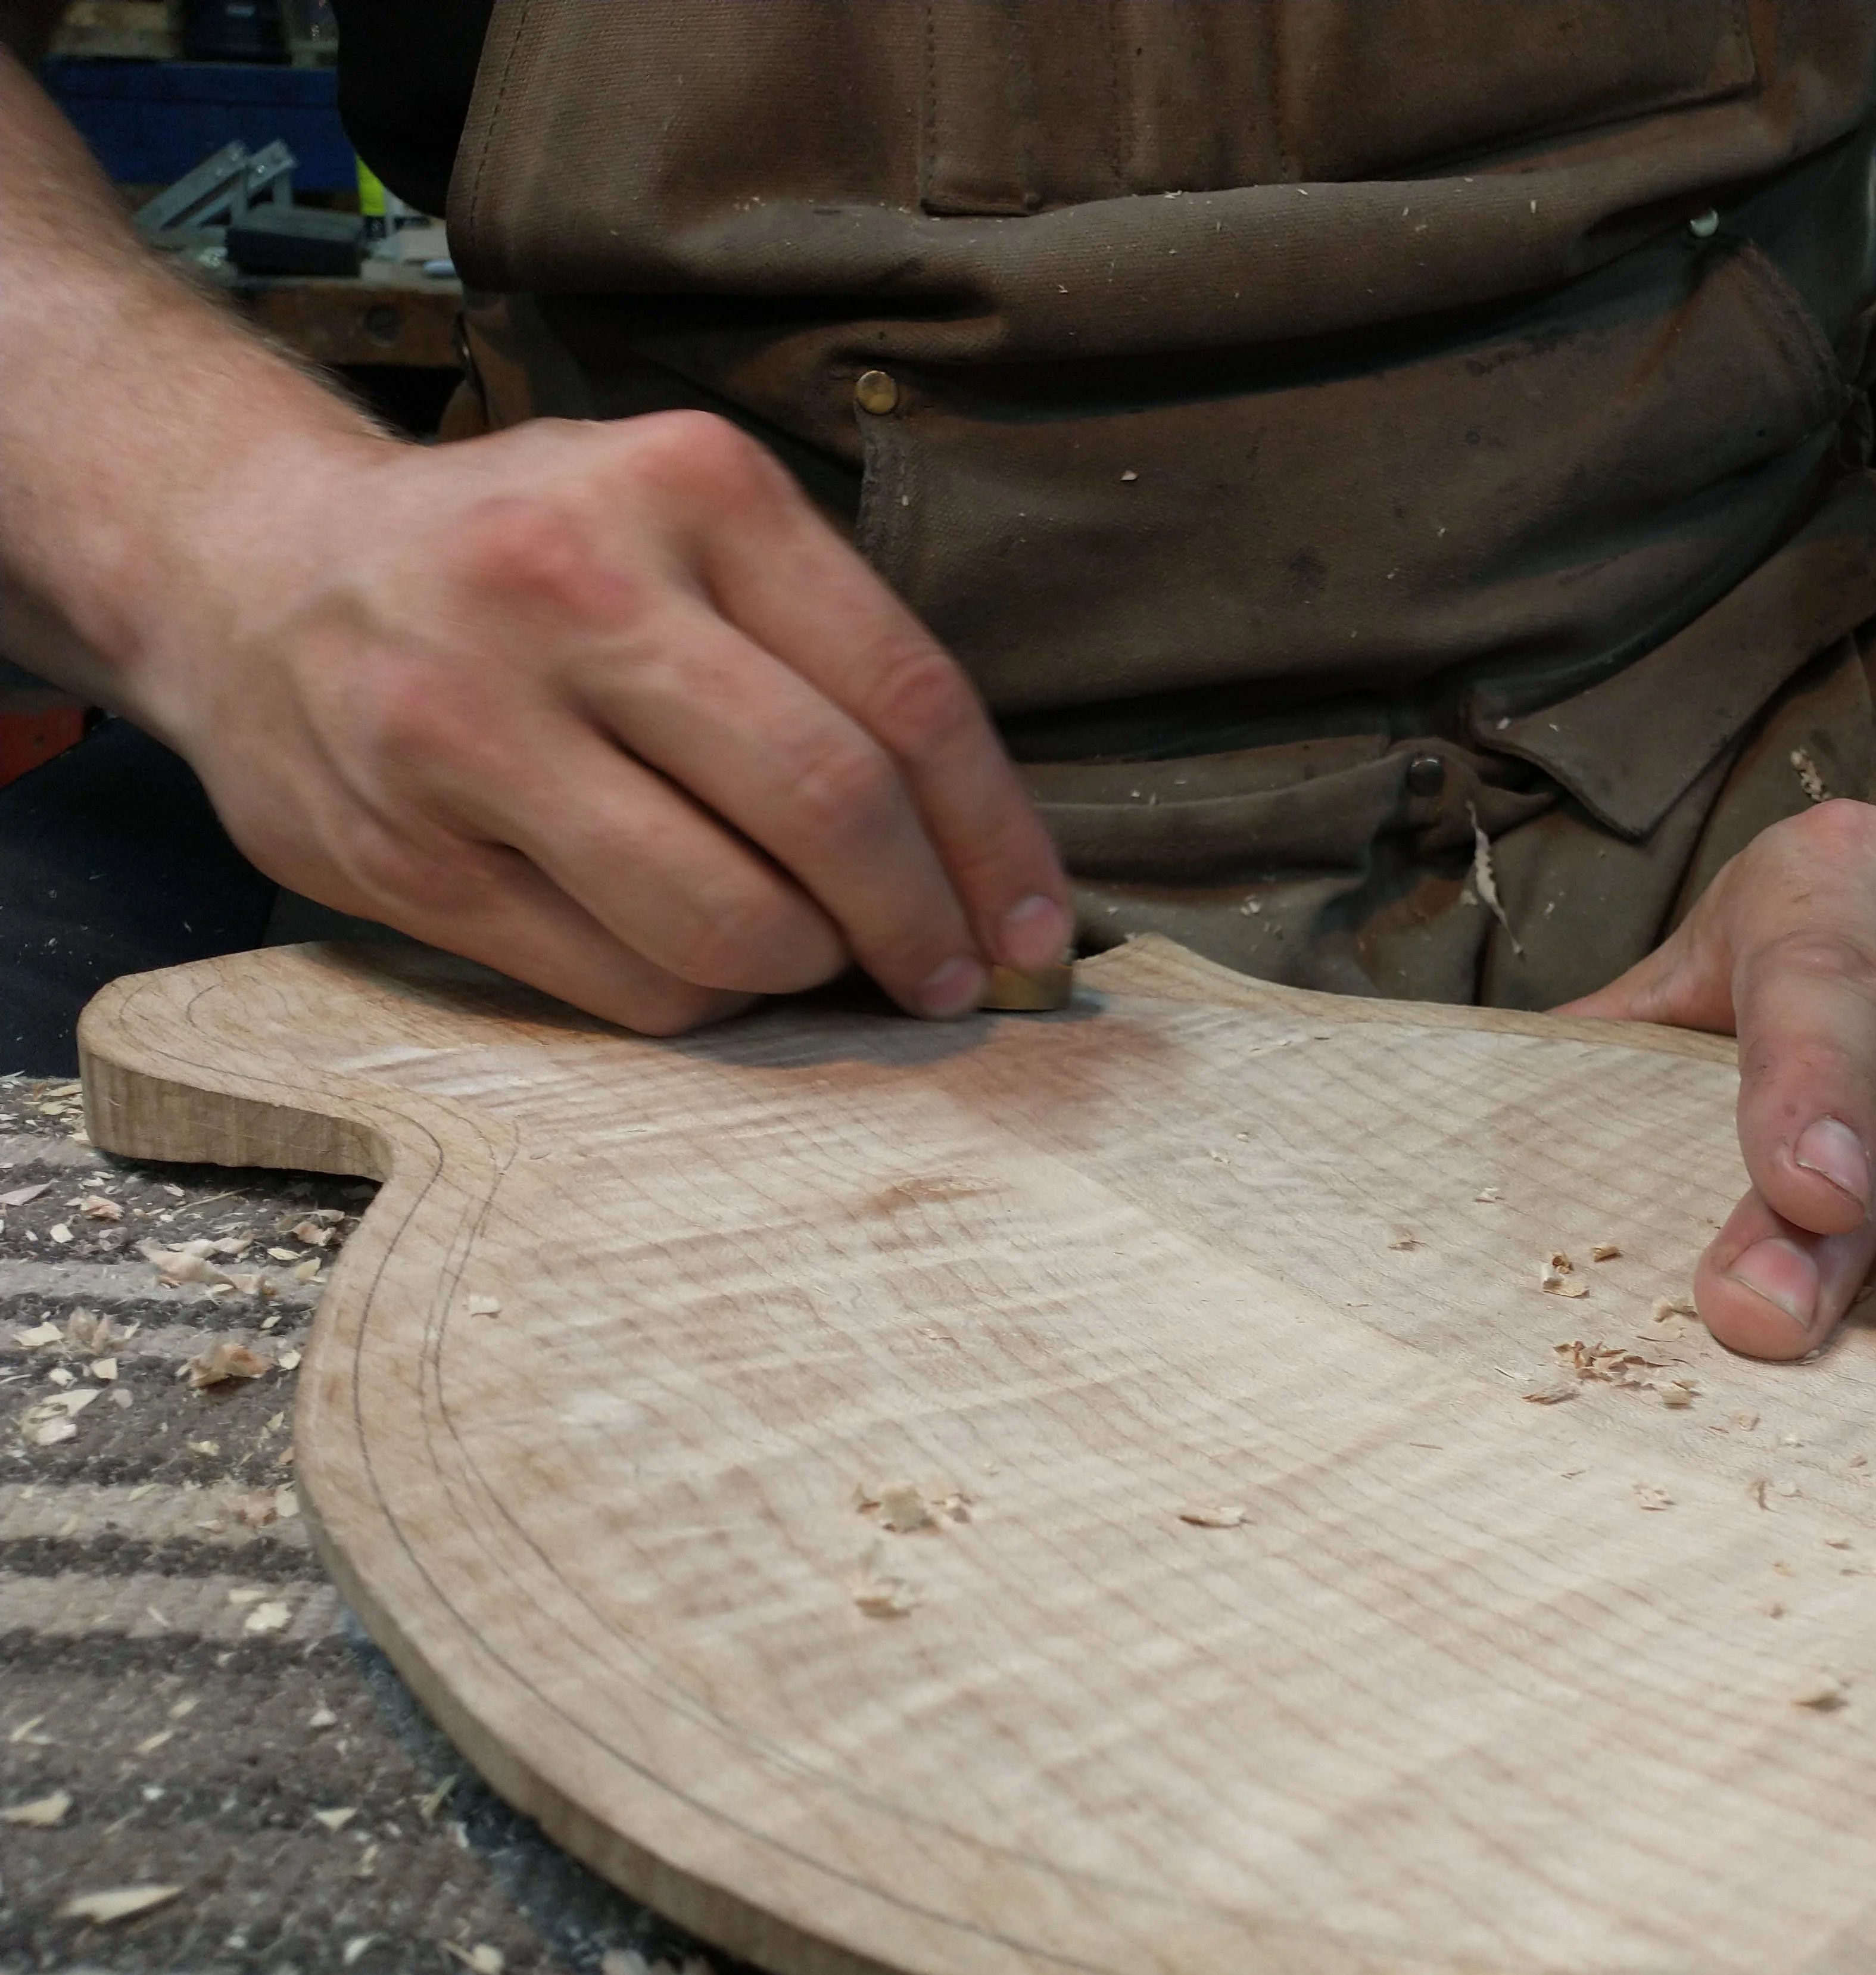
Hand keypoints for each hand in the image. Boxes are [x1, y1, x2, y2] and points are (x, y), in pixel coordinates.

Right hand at [126, 411, 1070, 1033]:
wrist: (251, 563)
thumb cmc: (524, 555)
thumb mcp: (686, 527)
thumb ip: (828, 655)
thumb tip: (984, 860)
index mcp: (689, 489)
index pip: (908, 699)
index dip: (998, 843)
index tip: (1038, 933)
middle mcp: (571, 588)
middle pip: (829, 807)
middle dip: (921, 924)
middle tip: (949, 976)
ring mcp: (470, 723)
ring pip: (726, 919)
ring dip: (807, 969)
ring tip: (815, 955)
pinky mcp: (404, 847)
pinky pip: (621, 980)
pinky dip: (702, 998)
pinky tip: (704, 963)